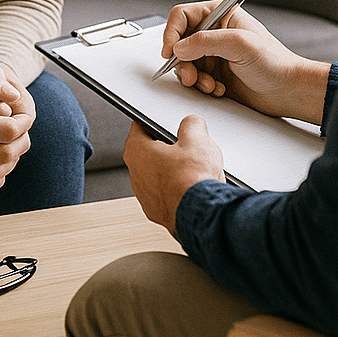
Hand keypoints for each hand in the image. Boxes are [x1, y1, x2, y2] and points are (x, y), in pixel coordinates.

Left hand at [124, 116, 223, 236]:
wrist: (202, 216)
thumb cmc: (192, 179)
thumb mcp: (197, 138)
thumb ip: (191, 124)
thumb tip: (192, 124)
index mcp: (137, 151)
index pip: (139, 126)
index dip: (154, 120)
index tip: (162, 120)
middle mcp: (136, 175)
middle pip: (151, 152)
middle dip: (170, 147)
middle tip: (187, 144)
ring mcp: (146, 196)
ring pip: (160, 174)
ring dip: (175, 170)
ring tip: (196, 168)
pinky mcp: (158, 212)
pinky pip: (168, 193)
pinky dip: (179, 190)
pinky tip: (196, 187)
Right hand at [162, 3, 329, 125]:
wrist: (288, 91)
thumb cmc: (274, 62)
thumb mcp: (239, 44)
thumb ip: (205, 42)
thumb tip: (179, 47)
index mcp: (221, 15)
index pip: (183, 16)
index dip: (172, 32)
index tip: (170, 51)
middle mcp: (215, 33)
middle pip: (180, 41)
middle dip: (182, 61)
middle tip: (190, 74)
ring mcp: (214, 54)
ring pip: (184, 63)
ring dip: (193, 76)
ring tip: (209, 84)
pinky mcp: (215, 74)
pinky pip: (194, 79)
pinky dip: (202, 86)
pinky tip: (219, 89)